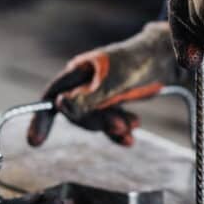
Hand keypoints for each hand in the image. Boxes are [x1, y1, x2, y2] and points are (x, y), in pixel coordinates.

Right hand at [27, 21, 181, 146]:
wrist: (167, 60)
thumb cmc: (138, 63)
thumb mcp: (112, 82)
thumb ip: (88, 97)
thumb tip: (59, 105)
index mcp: (78, 72)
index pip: (52, 96)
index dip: (42, 119)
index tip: (36, 142)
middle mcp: (85, 83)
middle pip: (76, 114)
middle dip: (96, 123)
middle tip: (119, 126)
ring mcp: (99, 94)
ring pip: (95, 121)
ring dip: (111, 128)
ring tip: (132, 127)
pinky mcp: (113, 103)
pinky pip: (109, 124)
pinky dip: (119, 131)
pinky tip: (131, 137)